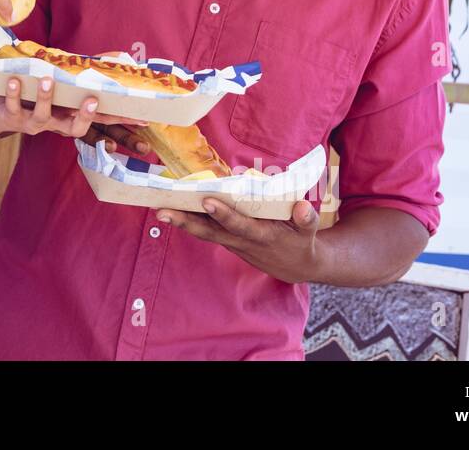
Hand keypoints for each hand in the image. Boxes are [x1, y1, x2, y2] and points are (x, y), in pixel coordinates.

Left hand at [0, 75, 143, 140]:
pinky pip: (14, 107)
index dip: (120, 120)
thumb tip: (119, 55)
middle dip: (84, 117)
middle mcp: (55, 122)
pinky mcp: (12, 117)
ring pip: (42, 117)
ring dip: (45, 98)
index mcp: (70, 114)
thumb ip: (88, 69)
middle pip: (75, 128)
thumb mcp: (62, 83)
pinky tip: (16, 80)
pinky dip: (15, 94)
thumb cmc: (34, 94)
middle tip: (91, 101)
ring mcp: (33, 122)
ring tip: (47, 80)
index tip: (142, 119)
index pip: (100, 119)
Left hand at [155, 198, 322, 284]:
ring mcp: (232, 242)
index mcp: (262, 236)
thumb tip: (303, 207)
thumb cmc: (301, 242)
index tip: (209, 201)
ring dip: (181, 222)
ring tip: (159, 210)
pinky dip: (189, 221)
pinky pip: (206, 230)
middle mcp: (242, 241)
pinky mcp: (227, 240)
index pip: (240, 225)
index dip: (225, 215)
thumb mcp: (309, 232)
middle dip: (186, 222)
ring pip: (204, 232)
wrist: (296, 267)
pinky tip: (173, 209)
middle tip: (162, 211)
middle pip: (210, 232)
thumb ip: (306, 219)